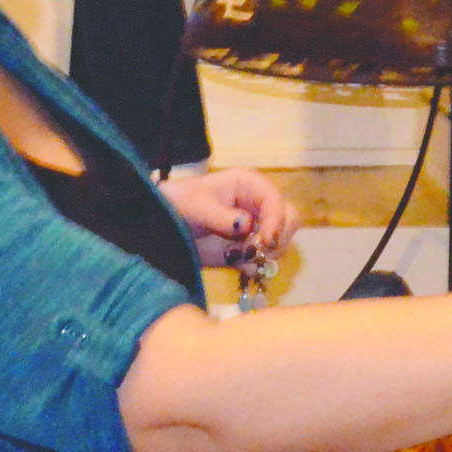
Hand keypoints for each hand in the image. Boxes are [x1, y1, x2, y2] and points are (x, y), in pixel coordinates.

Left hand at [160, 167, 296, 268]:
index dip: (276, 221)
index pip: (277, 201)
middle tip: (253, 251)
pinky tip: (232, 261)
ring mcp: (256, 229)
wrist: (162, 228)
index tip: (265, 242)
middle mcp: (259, 206)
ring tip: (234, 255)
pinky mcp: (248, 250)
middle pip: (289, 222)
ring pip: (280, 244)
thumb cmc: (179, 205)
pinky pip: (264, 262)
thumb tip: (247, 225)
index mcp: (250, 185)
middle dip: (276, 239)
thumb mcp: (197, 207)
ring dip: (263, 255)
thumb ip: (221, 216)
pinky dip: (253, 266)